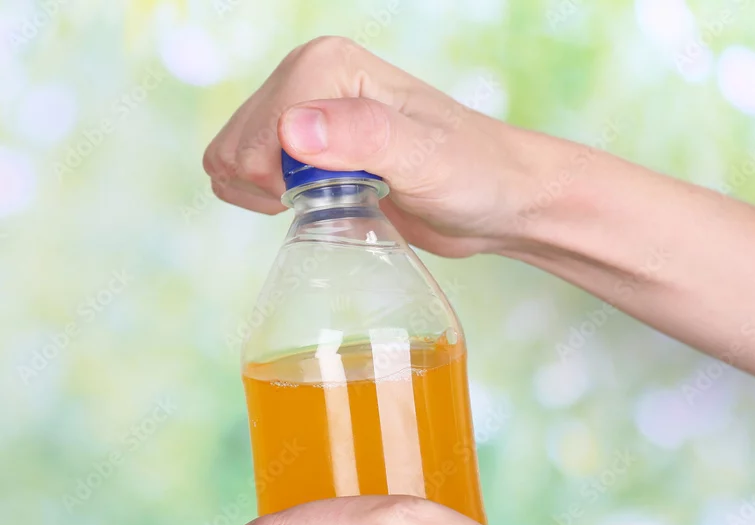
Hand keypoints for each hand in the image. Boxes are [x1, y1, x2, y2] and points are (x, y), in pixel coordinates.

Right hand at [202, 36, 561, 256]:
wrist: (497, 201)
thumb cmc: (474, 174)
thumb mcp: (425, 159)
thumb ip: (363, 138)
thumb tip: (292, 130)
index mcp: (326, 65)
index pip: (258, 129)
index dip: (285, 178)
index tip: (338, 194)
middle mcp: (307, 82)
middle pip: (237, 146)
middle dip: (274, 188)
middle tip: (339, 200)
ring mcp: (305, 118)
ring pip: (235, 164)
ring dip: (272, 198)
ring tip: (336, 202)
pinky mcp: (308, 153)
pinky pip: (251, 181)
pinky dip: (274, 204)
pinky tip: (323, 207)